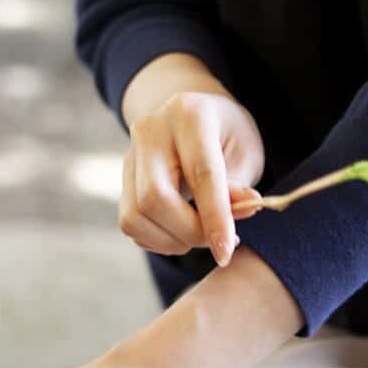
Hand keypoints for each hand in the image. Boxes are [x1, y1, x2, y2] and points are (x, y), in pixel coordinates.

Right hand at [121, 90, 263, 266]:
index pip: (201, 174)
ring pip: (136, 216)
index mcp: (189, 115)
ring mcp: (130, 155)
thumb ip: (238, 186)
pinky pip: (131, 224)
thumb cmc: (226, 137)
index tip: (226, 252)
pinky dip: (157, 240)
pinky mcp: (122, 180)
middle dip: (189, 233)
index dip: (215, 218)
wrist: (192, 121)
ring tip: (198, 236)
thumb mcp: (245, 153)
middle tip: (215, 242)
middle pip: (155, 199)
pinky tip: (179, 232)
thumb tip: (242, 211)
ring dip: (170, 241)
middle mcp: (151, 131)